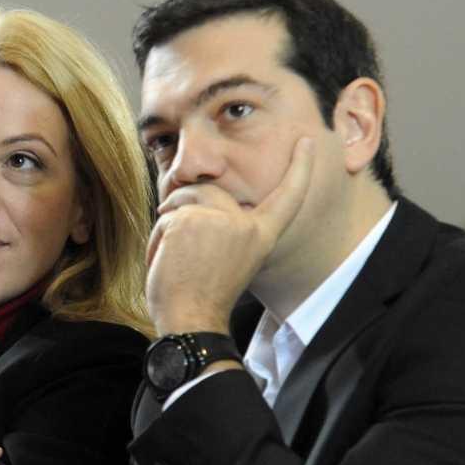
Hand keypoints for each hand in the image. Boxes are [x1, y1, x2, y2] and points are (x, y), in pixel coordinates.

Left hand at [147, 137, 314, 334]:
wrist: (191, 321)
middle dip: (185, 201)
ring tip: (172, 258)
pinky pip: (164, 219)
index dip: (300, 168)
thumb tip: (196, 193)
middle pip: (211, 190)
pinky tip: (164, 263)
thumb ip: (226, 228)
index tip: (308, 143)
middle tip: (169, 219)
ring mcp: (218, 219)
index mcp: (260, 236)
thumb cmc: (203, 297)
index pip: (287, 197)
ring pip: (183, 201)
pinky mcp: (190, 219)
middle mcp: (245, 225)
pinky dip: (157, 241)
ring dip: (168, 226)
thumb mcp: (228, 258)